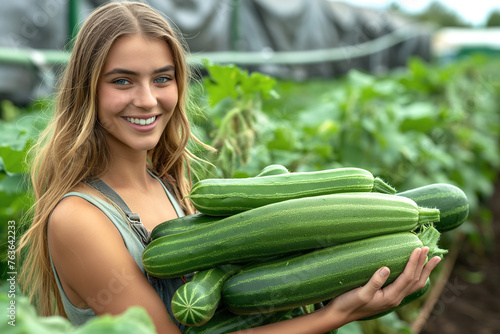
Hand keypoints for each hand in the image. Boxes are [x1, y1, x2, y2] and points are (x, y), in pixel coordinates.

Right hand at [324, 247, 440, 323]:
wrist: (340, 314)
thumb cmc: (348, 303)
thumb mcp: (360, 293)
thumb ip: (374, 282)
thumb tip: (387, 268)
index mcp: (390, 297)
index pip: (408, 277)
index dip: (414, 262)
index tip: (418, 248)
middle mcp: (395, 298)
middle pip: (416, 281)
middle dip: (424, 265)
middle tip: (429, 249)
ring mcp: (393, 298)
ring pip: (414, 284)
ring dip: (424, 271)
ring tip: (431, 260)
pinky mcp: (388, 296)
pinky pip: (407, 286)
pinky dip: (415, 276)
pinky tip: (415, 271)